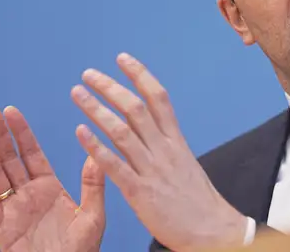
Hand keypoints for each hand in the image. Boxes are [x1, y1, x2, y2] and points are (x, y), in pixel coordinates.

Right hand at [0, 106, 105, 251]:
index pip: (32, 154)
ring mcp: (12, 211)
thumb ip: (93, 185)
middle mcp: (28, 195)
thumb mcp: (93, 215)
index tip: (11, 110)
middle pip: (9, 159)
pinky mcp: (0, 230)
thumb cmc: (82, 251)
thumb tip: (97, 153)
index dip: (21, 133)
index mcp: (50, 188)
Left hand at [70, 53, 246, 251]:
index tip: (122, 58)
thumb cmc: (197, 200)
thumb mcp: (186, 162)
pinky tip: (80, 132)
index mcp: (176, 141)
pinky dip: (96, 147)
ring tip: (77, 94)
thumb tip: (151, 126)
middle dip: (110, 87)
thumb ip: (167, 144)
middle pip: (136, 108)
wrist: (212, 230)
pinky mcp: (141, 192)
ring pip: (122, 131)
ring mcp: (152, 169)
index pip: (158, 98)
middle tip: (88, 74)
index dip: (139, 75)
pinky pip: (115, 166)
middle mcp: (165, 149)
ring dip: (97, 109)